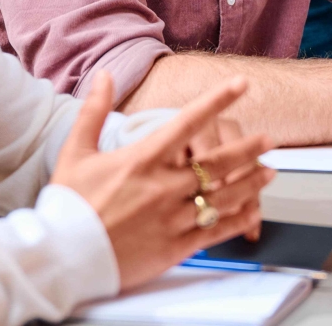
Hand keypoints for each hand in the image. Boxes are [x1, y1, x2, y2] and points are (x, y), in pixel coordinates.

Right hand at [51, 72, 277, 289]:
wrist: (62, 256)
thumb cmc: (68, 205)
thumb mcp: (75, 152)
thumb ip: (93, 111)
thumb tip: (104, 75)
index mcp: (142, 160)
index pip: (189, 122)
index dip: (218, 100)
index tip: (240, 84)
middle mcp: (163, 186)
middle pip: (218, 162)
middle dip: (248, 148)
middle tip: (269, 139)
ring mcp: (173, 217)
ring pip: (224, 195)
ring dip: (251, 182)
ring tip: (270, 172)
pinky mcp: (176, 246)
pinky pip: (216, 230)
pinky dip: (239, 219)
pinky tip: (253, 211)